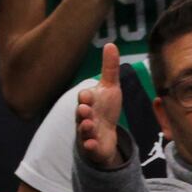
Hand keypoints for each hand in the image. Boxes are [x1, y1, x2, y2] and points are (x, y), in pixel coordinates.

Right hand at [77, 43, 122, 167]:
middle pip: (81, 114)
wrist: (105, 135)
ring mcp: (87, 132)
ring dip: (85, 127)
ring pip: (83, 130)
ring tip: (89, 125)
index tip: (89, 95)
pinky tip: (92, 144)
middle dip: (82, 111)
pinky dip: (90, 145)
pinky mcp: (92, 147)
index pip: (84, 97)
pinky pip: (89, 147)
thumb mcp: (110, 88)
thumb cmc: (105, 109)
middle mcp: (84, 116)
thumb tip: (111, 43)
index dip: (86, 96)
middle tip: (85, 109)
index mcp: (88, 102)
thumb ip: (110, 68)